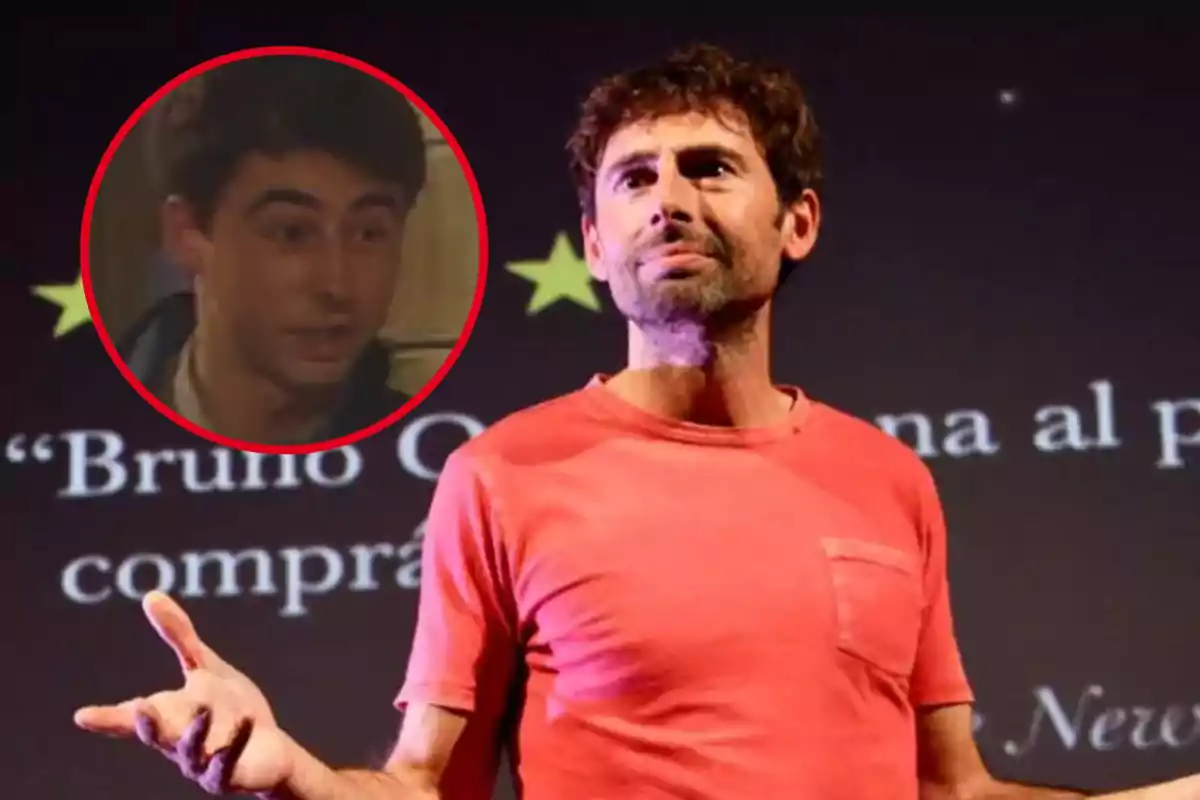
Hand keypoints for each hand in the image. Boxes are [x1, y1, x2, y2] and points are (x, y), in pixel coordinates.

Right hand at [73, 591, 296, 794]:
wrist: (268, 749)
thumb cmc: (230, 709)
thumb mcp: (204, 667)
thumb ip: (179, 636)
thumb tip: (150, 595)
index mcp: (167, 717)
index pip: (131, 719)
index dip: (107, 719)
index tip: (83, 715)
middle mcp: (177, 743)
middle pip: (157, 737)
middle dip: (148, 725)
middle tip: (138, 708)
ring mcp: (201, 762)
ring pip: (192, 751)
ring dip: (196, 732)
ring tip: (203, 711)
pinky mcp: (229, 775)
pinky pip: (229, 762)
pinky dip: (236, 742)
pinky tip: (247, 723)